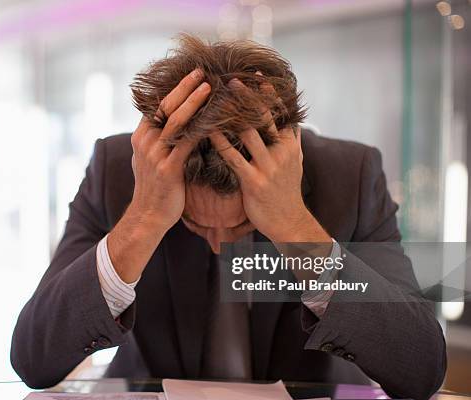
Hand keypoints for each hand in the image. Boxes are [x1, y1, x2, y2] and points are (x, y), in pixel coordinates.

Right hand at [108, 69, 210, 281]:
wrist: (149, 215)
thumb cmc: (155, 186)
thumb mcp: (149, 158)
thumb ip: (158, 138)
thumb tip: (172, 121)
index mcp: (141, 136)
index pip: (158, 105)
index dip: (176, 88)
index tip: (193, 74)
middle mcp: (145, 142)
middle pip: (166, 107)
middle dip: (185, 88)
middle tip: (202, 72)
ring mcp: (155, 155)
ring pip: (176, 121)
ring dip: (194, 102)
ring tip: (209, 88)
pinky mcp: (168, 169)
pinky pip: (187, 143)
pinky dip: (202, 129)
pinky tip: (217, 120)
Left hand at [209, 78, 329, 244]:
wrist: (288, 221)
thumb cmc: (287, 191)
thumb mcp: (295, 162)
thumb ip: (292, 140)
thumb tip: (292, 120)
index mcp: (290, 144)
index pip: (280, 112)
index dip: (268, 93)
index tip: (256, 75)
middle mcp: (281, 152)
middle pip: (264, 118)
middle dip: (248, 97)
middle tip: (231, 79)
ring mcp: (268, 167)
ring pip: (248, 134)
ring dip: (230, 116)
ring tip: (215, 100)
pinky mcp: (253, 181)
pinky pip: (233, 158)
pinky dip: (220, 142)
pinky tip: (208, 131)